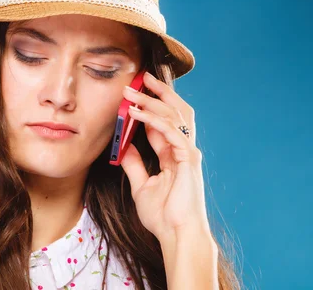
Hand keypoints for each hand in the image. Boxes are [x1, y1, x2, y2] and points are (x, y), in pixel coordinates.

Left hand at [120, 72, 213, 244]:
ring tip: (133, 90)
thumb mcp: (141, 185)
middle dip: (158, 92)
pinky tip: (136, 113)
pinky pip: (170, 131)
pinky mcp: (189, 158)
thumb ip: (135, 164)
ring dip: (152, 100)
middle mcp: (183, 149)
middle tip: (140, 77)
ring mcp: (188, 152)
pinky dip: (153, 119)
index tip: (133, 93)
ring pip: (174, 115)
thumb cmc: (163, 215)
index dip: (148, 105)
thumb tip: (123, 146)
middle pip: (175, 110)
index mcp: (174, 154)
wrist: (176, 234)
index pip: (162, 121)